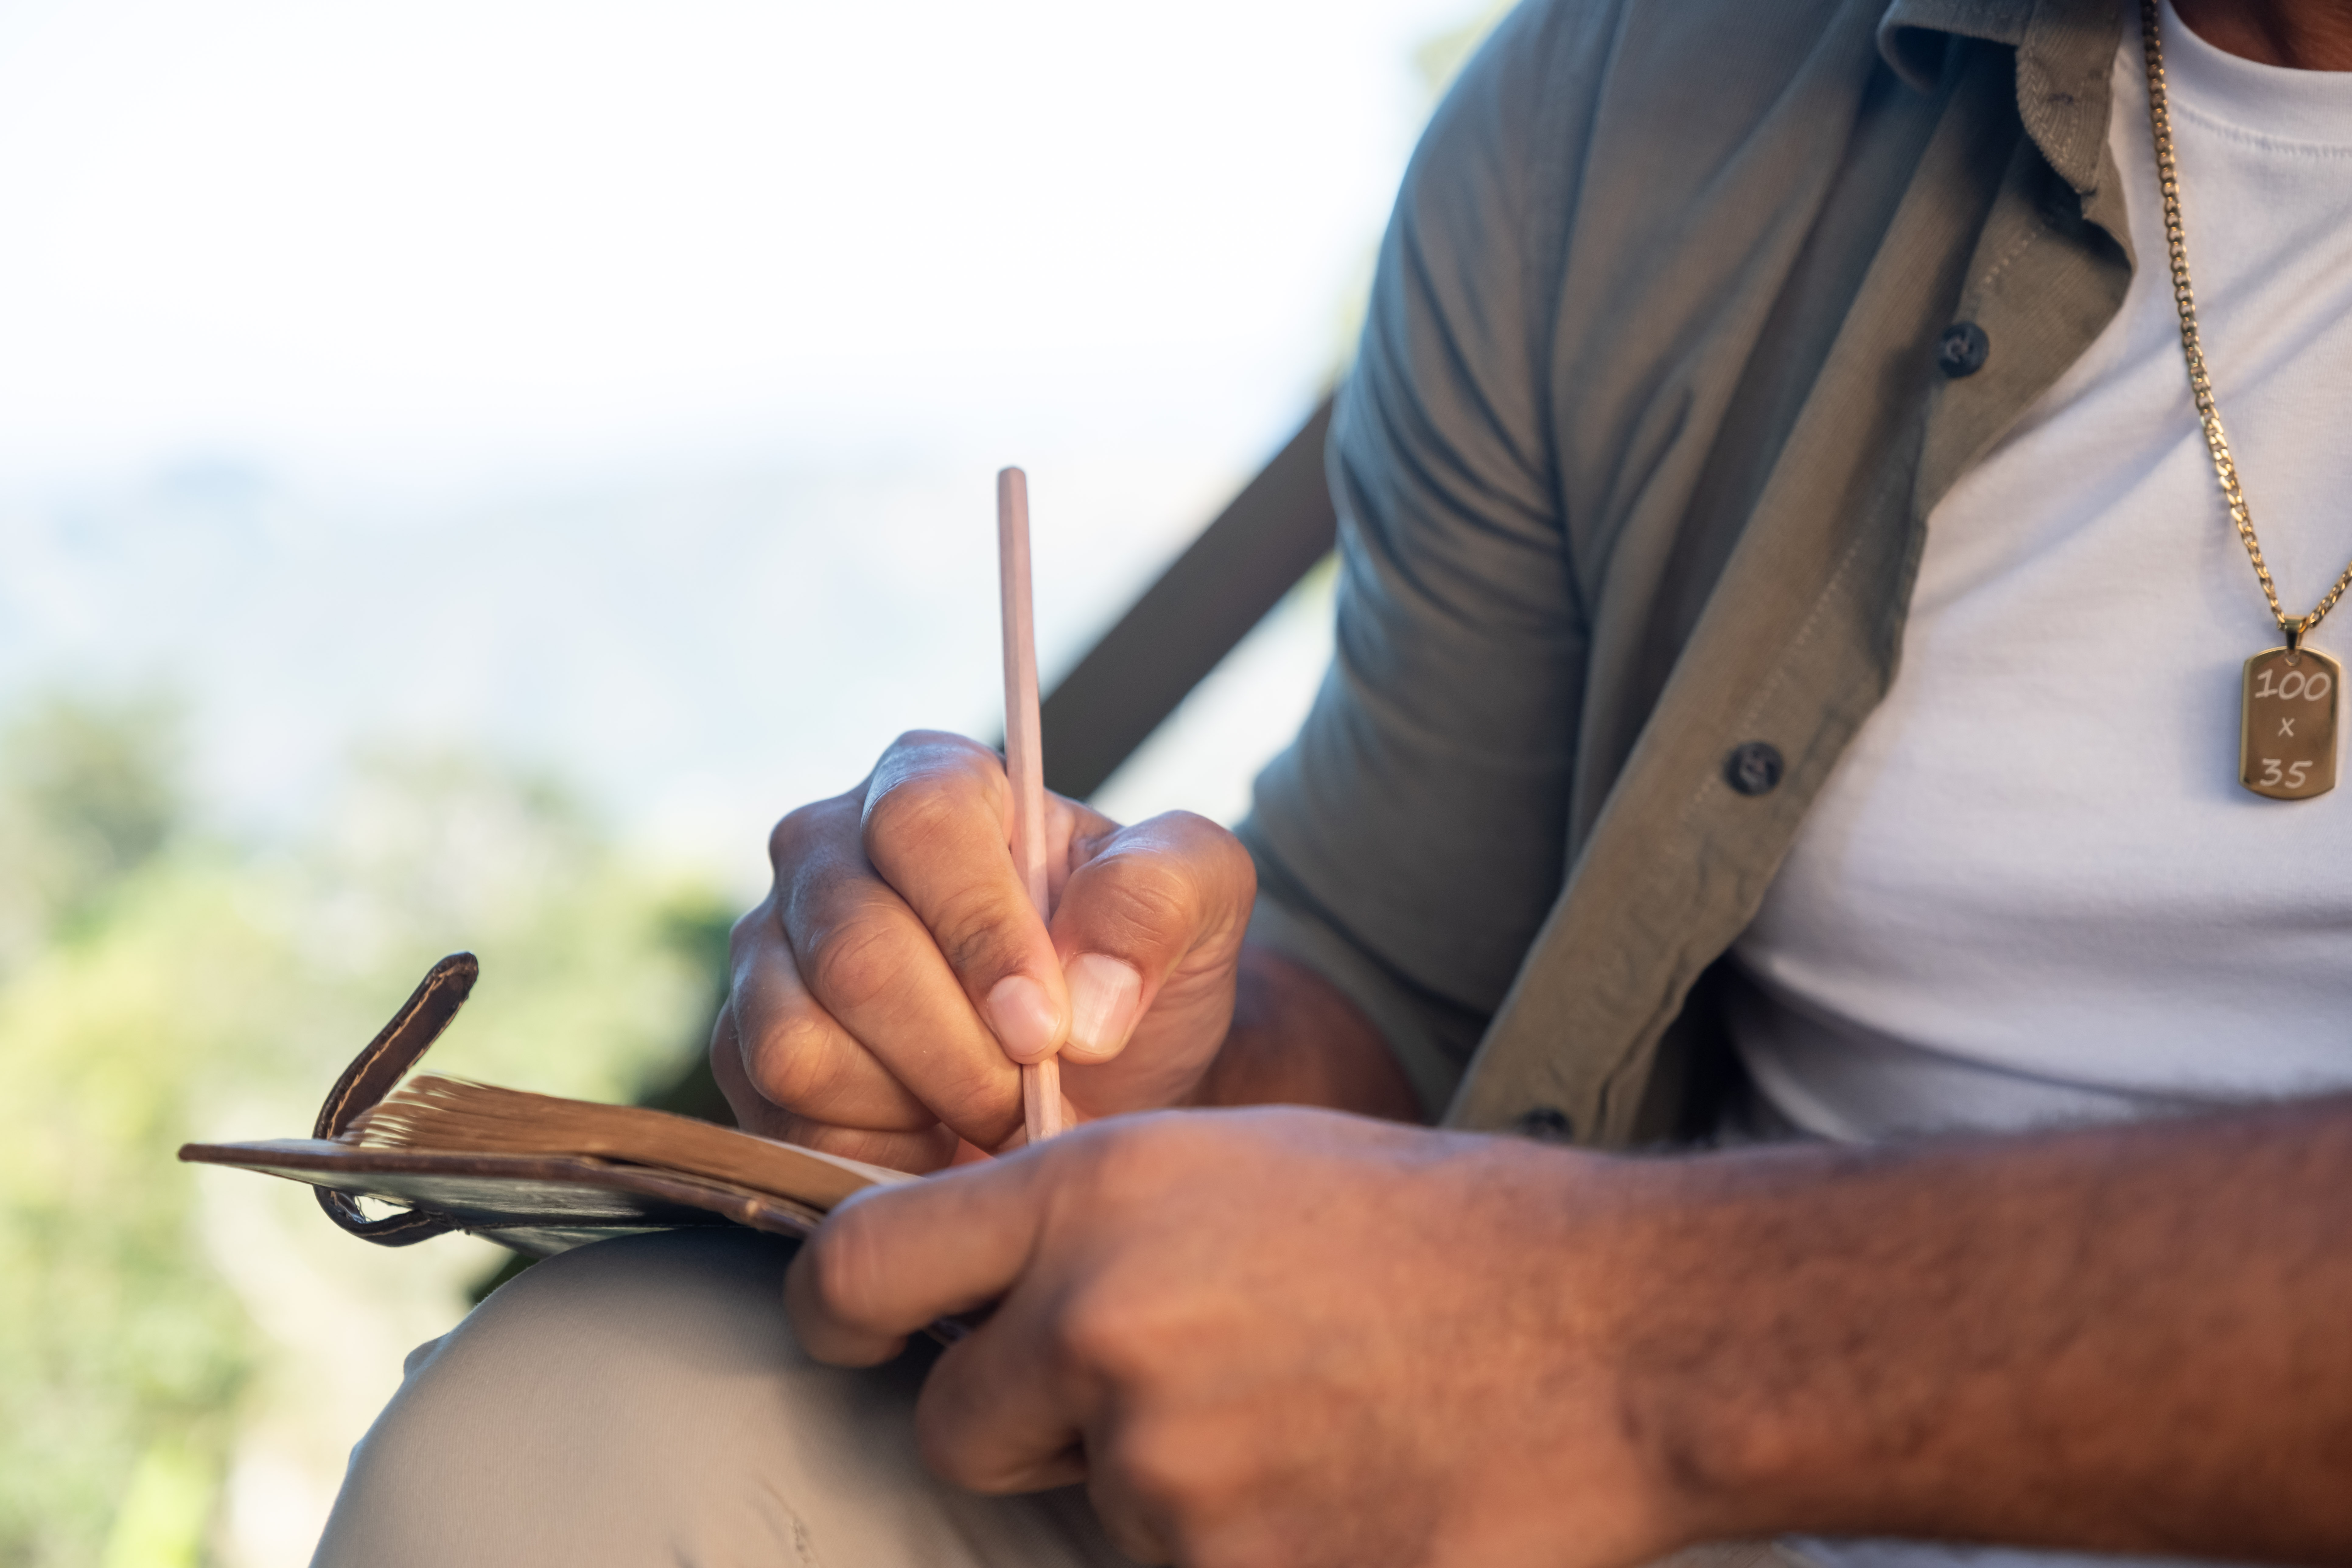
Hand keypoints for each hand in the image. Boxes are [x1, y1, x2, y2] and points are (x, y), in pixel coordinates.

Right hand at [711, 731, 1257, 1170]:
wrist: (1101, 1067)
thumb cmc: (1137, 965)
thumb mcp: (1200, 900)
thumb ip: (1160, 901)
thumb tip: (1086, 998)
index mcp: (928, 781)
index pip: (920, 828)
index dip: (982, 934)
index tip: (1049, 1026)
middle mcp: (824, 848)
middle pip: (855, 952)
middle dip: (963, 1053)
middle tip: (1037, 1093)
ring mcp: (769, 950)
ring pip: (802, 1043)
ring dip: (919, 1104)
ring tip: (996, 1111)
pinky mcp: (742, 1048)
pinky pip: (784, 1115)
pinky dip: (875, 1149)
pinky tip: (938, 1138)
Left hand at [784, 1109, 1695, 1567]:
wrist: (1604, 1333)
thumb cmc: (1428, 1231)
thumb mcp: (1232, 1164)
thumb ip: (1085, 1227)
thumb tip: (980, 1301)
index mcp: (1092, 1199)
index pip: (859, 1270)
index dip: (838, 1314)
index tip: (857, 1335)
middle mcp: (1098, 1325)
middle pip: (956, 1425)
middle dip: (1022, 1420)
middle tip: (1159, 1385)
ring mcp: (1160, 1464)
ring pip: (1087, 1503)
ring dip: (1159, 1478)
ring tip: (1296, 1416)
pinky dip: (1236, 1539)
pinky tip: (1330, 1481)